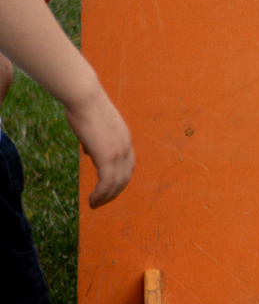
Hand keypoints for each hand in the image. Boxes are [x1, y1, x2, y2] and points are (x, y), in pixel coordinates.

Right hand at [67, 88, 132, 206]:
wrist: (85, 98)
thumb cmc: (85, 109)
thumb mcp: (95, 128)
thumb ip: (97, 141)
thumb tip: (91, 150)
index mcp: (125, 139)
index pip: (128, 166)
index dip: (119, 180)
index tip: (108, 189)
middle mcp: (126, 146)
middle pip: (125, 177)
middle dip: (114, 193)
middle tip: (100, 202)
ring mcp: (119, 151)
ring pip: (117, 183)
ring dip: (106, 197)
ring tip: (94, 205)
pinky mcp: (108, 155)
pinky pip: (107, 181)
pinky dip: (101, 194)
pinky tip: (92, 200)